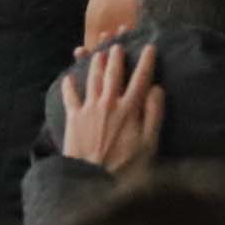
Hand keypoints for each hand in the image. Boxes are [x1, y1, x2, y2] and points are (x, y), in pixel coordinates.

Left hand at [59, 43, 163, 176]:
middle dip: (116, 56)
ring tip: (97, 52)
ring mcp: (89, 108)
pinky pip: (70, 96)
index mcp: (129, 108)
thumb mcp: (149, 143)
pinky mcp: (73, 118)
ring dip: (95, 63)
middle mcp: (108, 103)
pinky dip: (68, 86)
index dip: (146, 61)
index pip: (140, 78)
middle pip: (113, 73)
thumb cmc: (127, 167)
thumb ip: (154, 114)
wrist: (92, 180)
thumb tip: (157, 89)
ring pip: (92, 79)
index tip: (149, 46)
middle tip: (117, 44)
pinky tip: (68, 78)